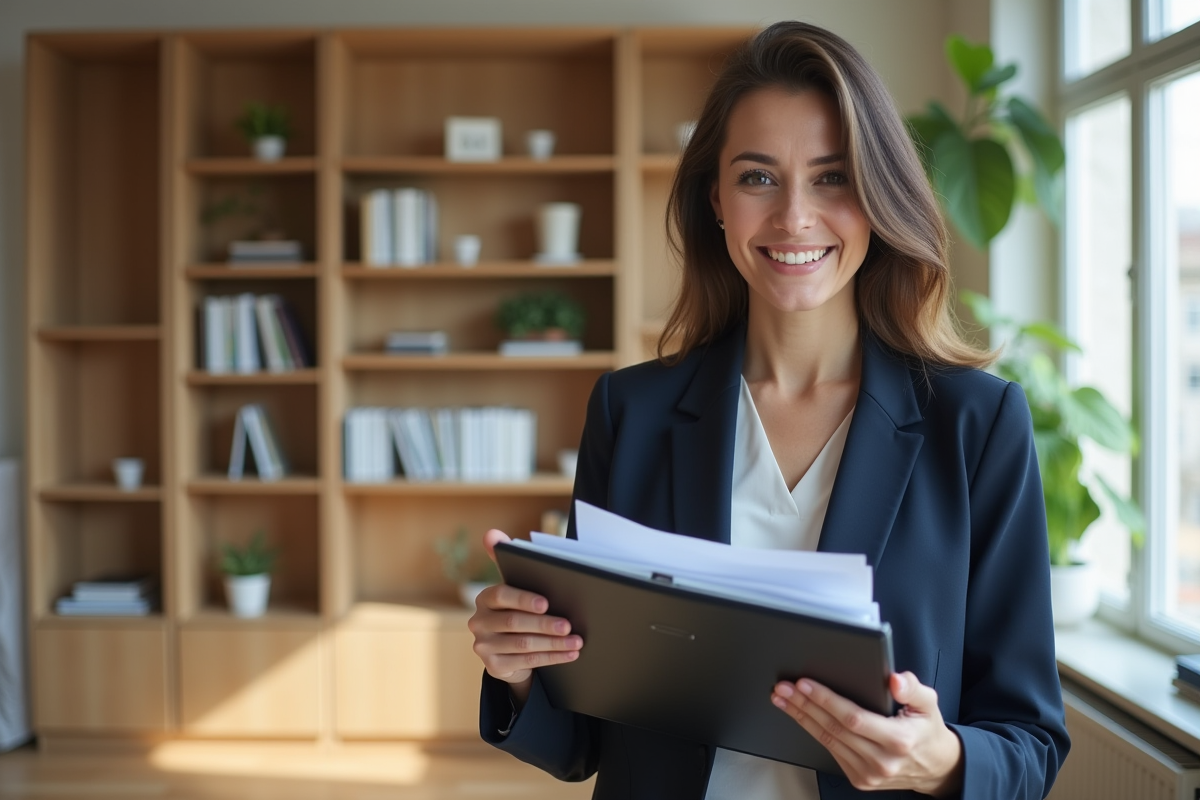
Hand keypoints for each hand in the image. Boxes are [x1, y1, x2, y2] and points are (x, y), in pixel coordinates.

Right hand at [467, 529, 583, 705]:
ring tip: (576, 641)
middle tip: (568, 625)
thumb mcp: (515, 588)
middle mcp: (478, 622)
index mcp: (484, 598)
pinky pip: (527, 662)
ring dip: (554, 644)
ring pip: (523, 645)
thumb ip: (505, 559)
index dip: (523, 599)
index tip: (546, 602)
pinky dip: (552, 657)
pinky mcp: (494, 667)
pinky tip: (570, 654)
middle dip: (545, 624)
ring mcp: (484, 647)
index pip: (501, 595)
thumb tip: (492, 533)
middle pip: (514, 623)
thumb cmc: (518, 610)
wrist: (508, 649)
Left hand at [771, 672, 963, 795]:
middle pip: (834, 728)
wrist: (935, 767)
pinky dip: (812, 731)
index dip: (826, 700)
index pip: (853, 718)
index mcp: (899, 740)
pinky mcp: (860, 779)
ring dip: (802, 717)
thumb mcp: (929, 704)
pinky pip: (831, 751)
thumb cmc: (927, 731)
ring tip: (784, 699)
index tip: (805, 684)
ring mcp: (869, 774)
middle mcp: (882, 761)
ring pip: (827, 740)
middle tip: (784, 687)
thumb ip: (913, 688)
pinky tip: (800, 716)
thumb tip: (895, 680)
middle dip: (805, 705)